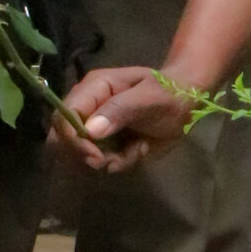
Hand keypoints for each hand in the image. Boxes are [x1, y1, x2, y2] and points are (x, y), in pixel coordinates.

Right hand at [50, 66, 197, 173]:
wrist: (187, 104)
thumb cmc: (169, 93)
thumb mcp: (149, 97)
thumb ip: (120, 110)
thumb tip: (90, 130)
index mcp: (94, 88)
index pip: (64, 116)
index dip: (72, 140)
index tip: (94, 156)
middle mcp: (88, 108)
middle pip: (63, 139)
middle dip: (87, 155)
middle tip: (114, 160)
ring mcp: (95, 127)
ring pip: (81, 156)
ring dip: (109, 160)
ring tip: (136, 149)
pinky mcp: (106, 144)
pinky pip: (101, 163)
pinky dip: (120, 163)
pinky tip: (138, 150)